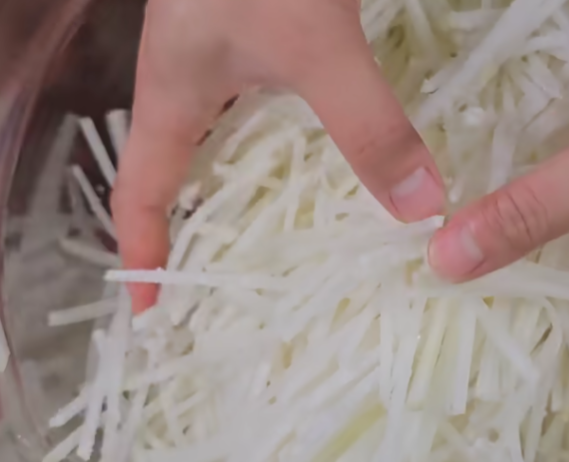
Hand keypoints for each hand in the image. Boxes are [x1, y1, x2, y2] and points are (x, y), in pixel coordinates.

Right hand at [113, 0, 445, 312]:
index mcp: (177, 93)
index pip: (142, 193)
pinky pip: (273, 112)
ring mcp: (229, 56)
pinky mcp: (265, 36)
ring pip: (232, 144)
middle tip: (231, 285)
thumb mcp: (313, 48)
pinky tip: (330, 160)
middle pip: (185, 175)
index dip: (145, 252)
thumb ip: (366, 124)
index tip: (152, 310)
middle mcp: (195, 81)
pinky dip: (296, 146)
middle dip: (200, 231)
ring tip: (288, 242)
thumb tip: (418, 211)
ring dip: (252, 189)